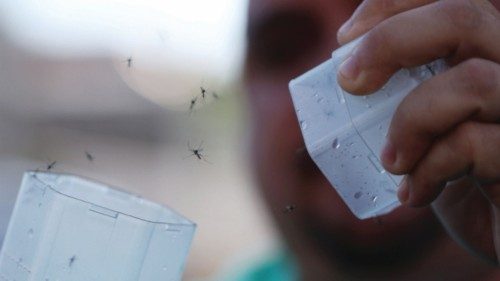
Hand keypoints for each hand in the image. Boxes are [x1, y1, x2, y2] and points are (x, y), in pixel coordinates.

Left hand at [336, 0, 499, 262]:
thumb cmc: (458, 176)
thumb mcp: (426, 128)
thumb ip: (403, 95)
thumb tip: (345, 71)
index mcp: (490, 54)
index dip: (395, 3)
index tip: (346, 38)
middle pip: (466, 16)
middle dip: (391, 42)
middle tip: (350, 81)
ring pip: (474, 81)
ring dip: (412, 121)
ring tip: (392, 161)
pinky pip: (474, 143)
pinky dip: (430, 168)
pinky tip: (416, 193)